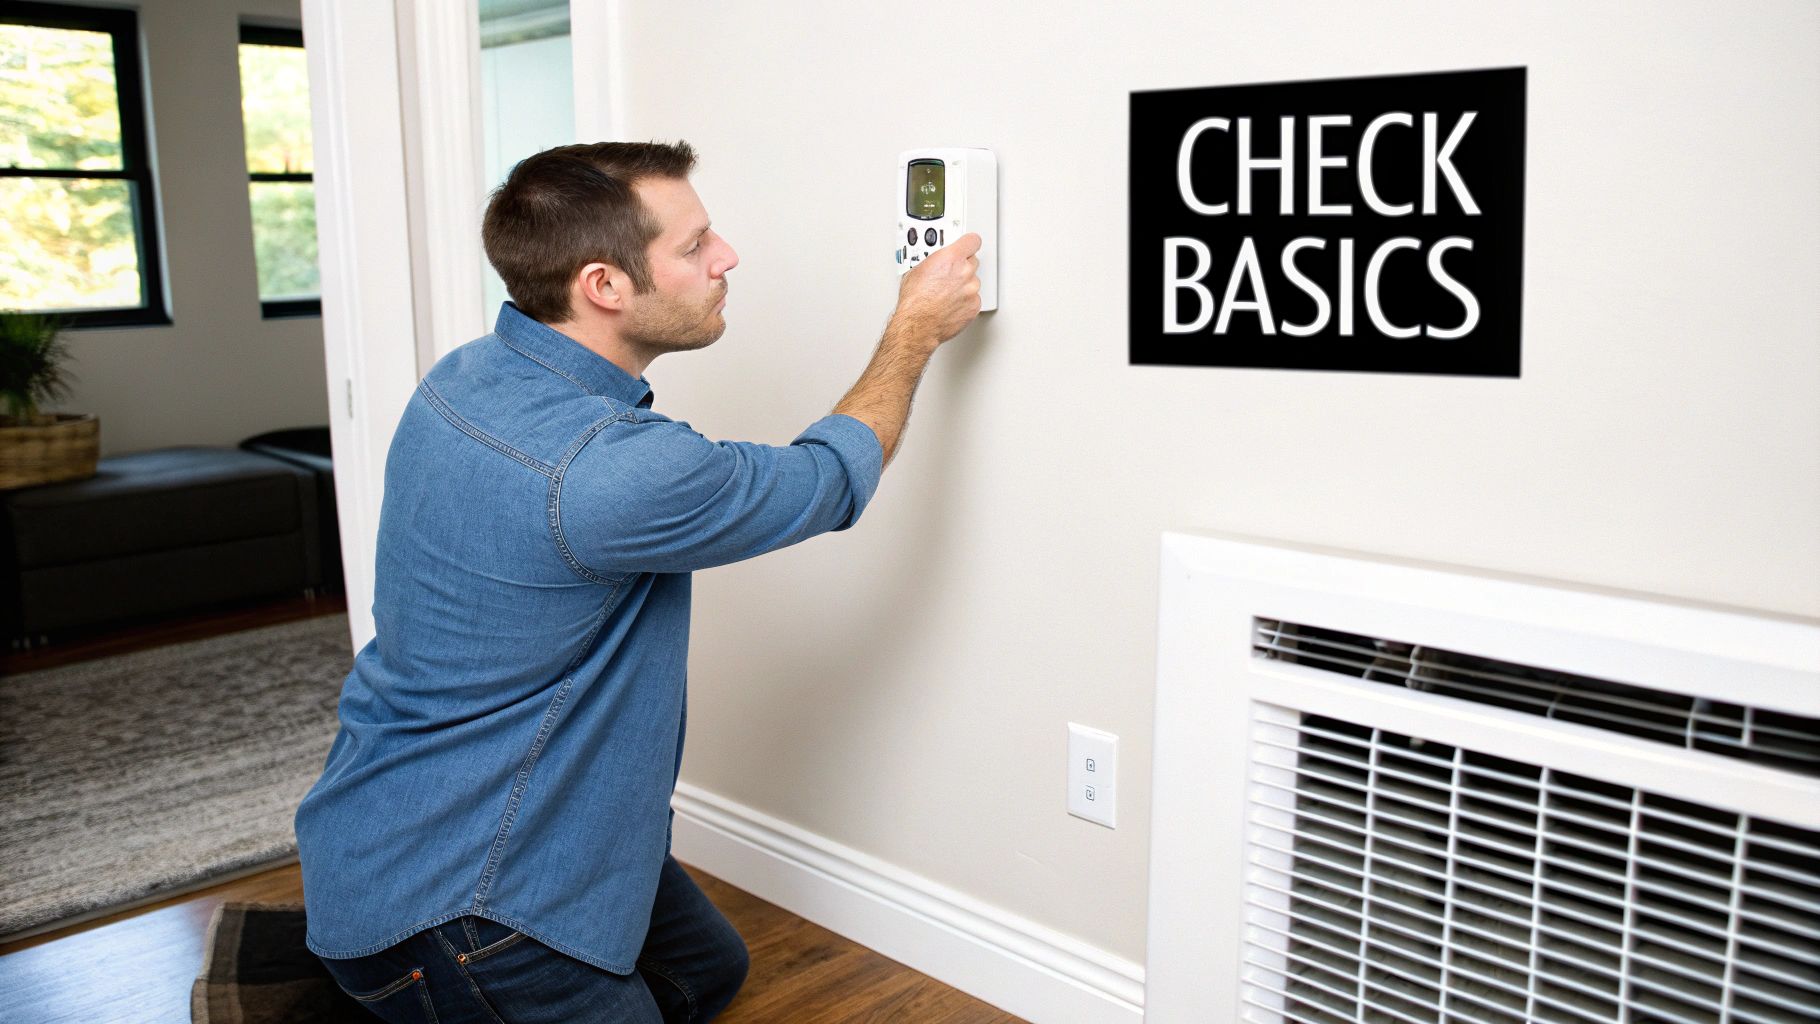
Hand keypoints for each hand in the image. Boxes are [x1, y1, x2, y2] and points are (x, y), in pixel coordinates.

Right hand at [892, 232, 981, 348]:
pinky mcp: (974, 306)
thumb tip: (937, 259)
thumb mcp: (917, 269)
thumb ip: (935, 260)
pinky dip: (965, 301)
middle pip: (972, 261)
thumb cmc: (915, 301)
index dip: (968, 243)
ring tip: (946, 293)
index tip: (966, 245)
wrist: (918, 325)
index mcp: (951, 258)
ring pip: (973, 282)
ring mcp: (971, 289)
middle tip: (949, 274)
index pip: (972, 241)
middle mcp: (965, 272)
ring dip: (963, 285)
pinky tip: (951, 304)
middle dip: (962, 266)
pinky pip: (973, 298)